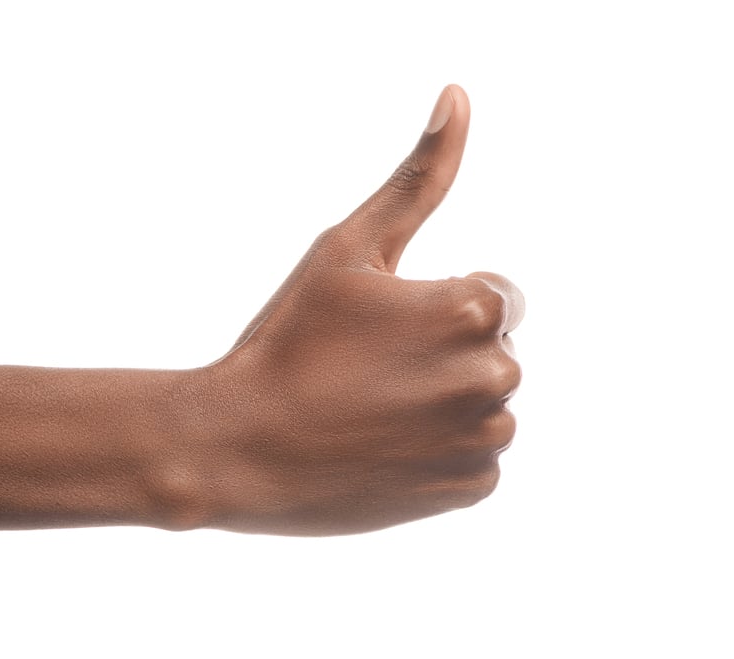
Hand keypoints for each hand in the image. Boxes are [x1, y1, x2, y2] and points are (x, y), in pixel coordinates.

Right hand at [160, 85, 523, 535]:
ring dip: (446, 404)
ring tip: (373, 411)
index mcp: (473, 309)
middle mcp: (494, 376)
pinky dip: (441, 455)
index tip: (382, 330)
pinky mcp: (470, 489)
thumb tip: (458, 95)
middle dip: (445, 355)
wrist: (237, 449)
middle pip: (492, 350)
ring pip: (486, 405)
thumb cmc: (288, 339)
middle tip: (368, 371)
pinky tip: (384, 449)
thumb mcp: (349, 248)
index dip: (434, 307)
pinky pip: (477, 459)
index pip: (495, 296)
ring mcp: (483, 439)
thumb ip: (419, 176)